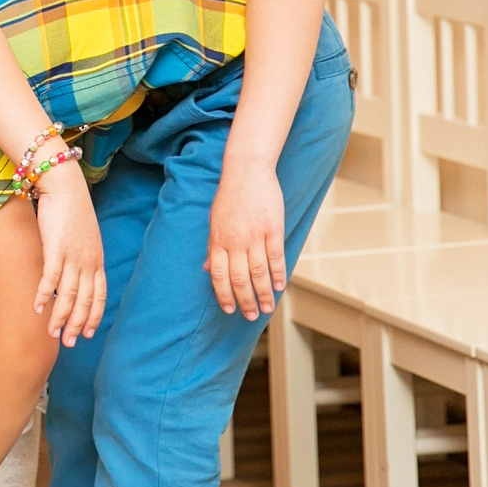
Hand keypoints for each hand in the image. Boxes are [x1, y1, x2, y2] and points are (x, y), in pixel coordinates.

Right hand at [31, 164, 107, 344]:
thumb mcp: (82, 234)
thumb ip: (81, 252)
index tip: (88, 333)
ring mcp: (73, 256)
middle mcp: (88, 261)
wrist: (64, 184)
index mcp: (96, 259)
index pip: (99, 295)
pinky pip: (51, 279)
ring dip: (61, 317)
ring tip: (53, 334)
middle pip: (85, 300)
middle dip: (78, 324)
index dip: (94, 316)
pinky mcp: (56, 248)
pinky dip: (45, 296)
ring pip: (69, 295)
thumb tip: (75, 265)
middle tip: (70, 343)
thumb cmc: (70, 206)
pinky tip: (38, 309)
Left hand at [208, 159, 288, 319]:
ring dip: (263, 293)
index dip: (223, 294)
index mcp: (218, 240)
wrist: (246, 170)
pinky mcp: (272, 228)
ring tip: (267, 308)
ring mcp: (254, 235)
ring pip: (258, 272)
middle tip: (250, 316)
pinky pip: (276, 256)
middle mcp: (235, 240)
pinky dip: (278, 273)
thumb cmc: (229, 196)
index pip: (219, 275)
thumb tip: (207, 269)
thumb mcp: (214, 221)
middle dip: (245, 300)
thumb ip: (213, 247)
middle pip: (239, 278)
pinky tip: (280, 286)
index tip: (229, 309)